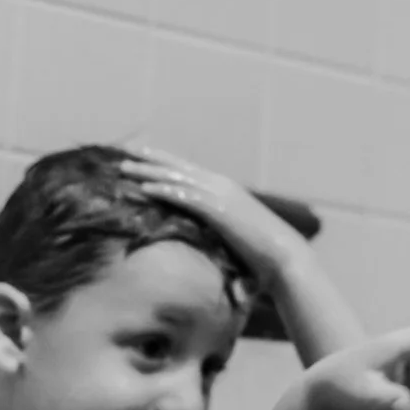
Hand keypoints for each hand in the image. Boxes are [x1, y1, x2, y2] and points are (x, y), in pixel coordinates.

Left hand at [121, 146, 303, 277]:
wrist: (285, 257)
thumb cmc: (264, 254)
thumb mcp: (236, 236)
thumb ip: (220, 232)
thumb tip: (205, 236)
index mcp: (226, 189)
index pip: (190, 171)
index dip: (166, 163)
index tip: (146, 157)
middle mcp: (222, 186)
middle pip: (179, 168)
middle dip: (152, 159)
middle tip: (127, 152)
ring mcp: (220, 195)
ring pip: (177, 178)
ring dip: (149, 172)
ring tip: (125, 168)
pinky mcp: (218, 210)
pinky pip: (184, 196)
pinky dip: (163, 190)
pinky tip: (144, 188)